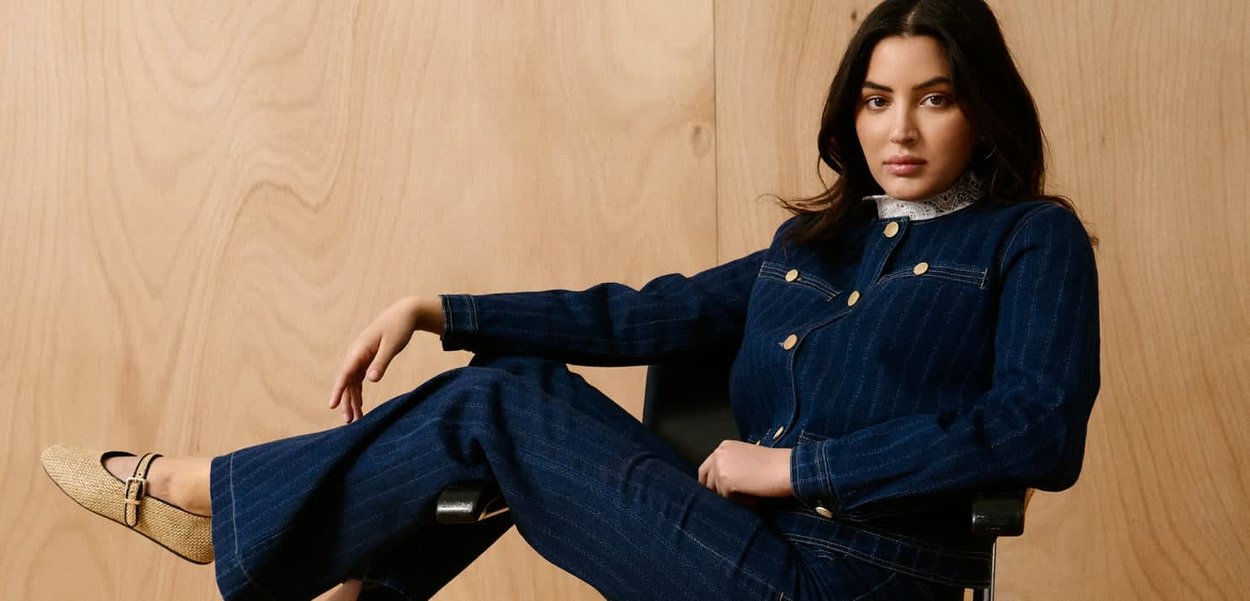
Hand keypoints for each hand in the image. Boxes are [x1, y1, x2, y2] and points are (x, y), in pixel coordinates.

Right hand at [328, 296, 442, 422]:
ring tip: (355, 418)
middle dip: (346, 401)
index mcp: (359, 350)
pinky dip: (358, 391)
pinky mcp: (366, 358)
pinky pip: (359, 378)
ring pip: (352, 382)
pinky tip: (360, 404)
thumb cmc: (398, 328)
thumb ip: (381, 363)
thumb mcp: (392, 346)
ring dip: (353, 399)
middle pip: (347, 381)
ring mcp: (360, 356)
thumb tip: (370, 380)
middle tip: (349, 421)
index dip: (338, 390)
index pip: (345, 374)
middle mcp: (355, 354)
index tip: (332, 405)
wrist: (403, 313)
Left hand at [697, 440, 793, 499]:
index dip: (710, 483)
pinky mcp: (725, 480)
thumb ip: (730, 466)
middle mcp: (719, 453)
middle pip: (707, 481)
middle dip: (717, 492)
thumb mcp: (746, 459)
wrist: (786, 469)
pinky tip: (754, 497)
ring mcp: (720, 466)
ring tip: (752, 494)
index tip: (716, 494)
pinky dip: (740, 502)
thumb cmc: (773, 465)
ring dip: (732, 498)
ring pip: (717, 491)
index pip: (706, 468)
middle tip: (734, 499)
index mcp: (724, 446)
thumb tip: (718, 485)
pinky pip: (726, 499)